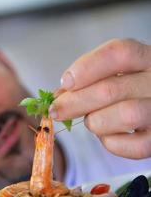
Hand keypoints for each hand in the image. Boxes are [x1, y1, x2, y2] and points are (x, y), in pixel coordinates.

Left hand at [49, 39, 150, 158]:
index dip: (86, 68)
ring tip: (92, 121)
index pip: (118, 53)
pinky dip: (110, 142)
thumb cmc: (129, 90)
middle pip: (111, 89)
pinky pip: (132, 145)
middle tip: (55, 110)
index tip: (65, 83)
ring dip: (95, 122)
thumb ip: (90, 79)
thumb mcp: (115, 74)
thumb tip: (59, 95)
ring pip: (124, 116)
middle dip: (74, 102)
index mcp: (145, 59)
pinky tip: (106, 135)